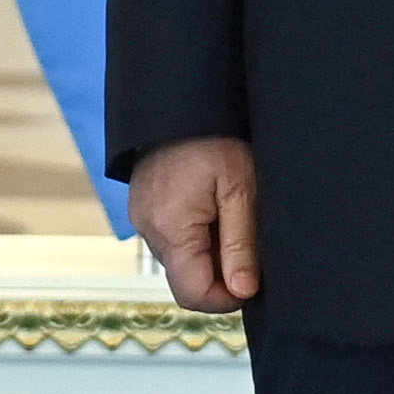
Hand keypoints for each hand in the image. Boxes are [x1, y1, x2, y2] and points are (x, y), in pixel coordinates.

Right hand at [130, 136, 259, 312]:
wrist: (182, 98)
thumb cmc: (215, 137)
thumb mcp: (240, 188)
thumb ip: (241, 244)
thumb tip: (243, 290)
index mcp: (170, 228)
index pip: (193, 294)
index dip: (227, 296)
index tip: (252, 276)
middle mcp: (148, 228)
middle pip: (186, 278)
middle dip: (220, 270)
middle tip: (244, 234)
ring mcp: (141, 216)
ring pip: (180, 259)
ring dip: (207, 250)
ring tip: (227, 212)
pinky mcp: (144, 206)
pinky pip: (171, 237)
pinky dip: (194, 233)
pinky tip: (210, 205)